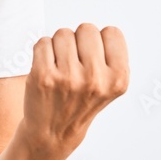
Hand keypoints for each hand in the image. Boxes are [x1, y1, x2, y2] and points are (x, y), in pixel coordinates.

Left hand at [20, 23, 128, 159]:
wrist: (53, 131)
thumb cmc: (81, 100)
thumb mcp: (111, 84)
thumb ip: (112, 56)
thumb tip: (104, 31)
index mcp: (118, 79)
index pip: (112, 32)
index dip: (101, 42)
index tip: (94, 59)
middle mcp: (95, 79)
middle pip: (87, 28)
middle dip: (79, 40)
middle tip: (75, 63)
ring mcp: (68, 78)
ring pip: (63, 33)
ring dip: (59, 45)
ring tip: (61, 67)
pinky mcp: (43, 76)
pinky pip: (43, 41)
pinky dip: (42, 51)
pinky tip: (47, 69)